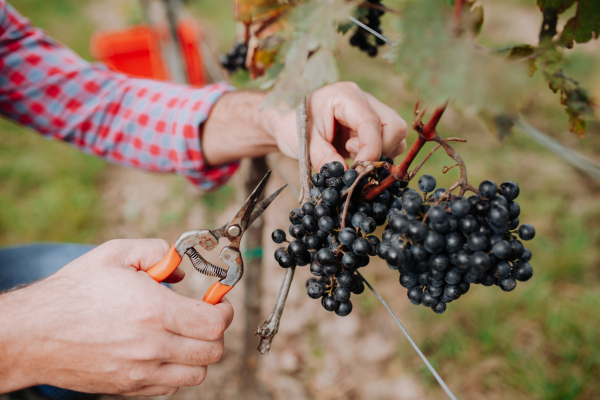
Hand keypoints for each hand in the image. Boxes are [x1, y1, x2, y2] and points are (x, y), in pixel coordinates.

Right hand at [0, 239, 233, 395]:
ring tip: (185, 335)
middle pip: (213, 351)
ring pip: (196, 374)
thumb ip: (157, 252)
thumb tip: (180, 269)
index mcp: (154, 311)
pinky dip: (177, 372)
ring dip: (199, 354)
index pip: (215, 323)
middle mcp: (152, 346)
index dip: (225, 310)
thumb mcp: (116, 254)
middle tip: (205, 317)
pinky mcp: (128, 388)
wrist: (33, 333)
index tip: (219, 302)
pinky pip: (171, 387)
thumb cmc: (73, 292)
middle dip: (216, 332)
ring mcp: (140, 372)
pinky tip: (165, 352)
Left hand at [271, 82, 408, 170]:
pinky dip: (378, 154)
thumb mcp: (303, 143)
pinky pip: (390, 142)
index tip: (359, 170)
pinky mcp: (371, 126)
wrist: (286, 122)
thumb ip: (323, 157)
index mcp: (346, 96)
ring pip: (396, 135)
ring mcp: (370, 111)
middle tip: (354, 159)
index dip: (371, 150)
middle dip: (380, 150)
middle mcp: (364, 100)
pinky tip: (355, 154)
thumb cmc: (292, 126)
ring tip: (351, 153)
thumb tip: (346, 175)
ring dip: (380, 152)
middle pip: (394, 126)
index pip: (372, 122)